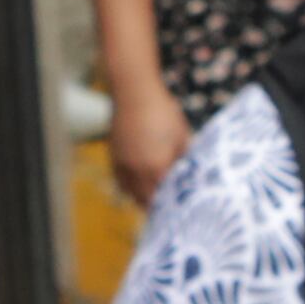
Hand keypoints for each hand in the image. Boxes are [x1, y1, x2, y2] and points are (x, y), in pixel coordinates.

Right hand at [109, 83, 192, 207]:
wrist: (134, 92)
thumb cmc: (163, 112)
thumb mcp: (183, 136)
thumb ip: (185, 159)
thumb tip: (191, 174)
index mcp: (157, 168)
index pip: (165, 199)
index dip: (173, 207)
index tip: (181, 211)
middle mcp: (137, 171)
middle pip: (146, 201)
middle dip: (158, 207)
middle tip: (169, 208)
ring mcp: (123, 165)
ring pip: (131, 193)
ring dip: (142, 198)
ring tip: (154, 200)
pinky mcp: (114, 157)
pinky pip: (121, 182)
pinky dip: (129, 187)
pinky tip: (138, 185)